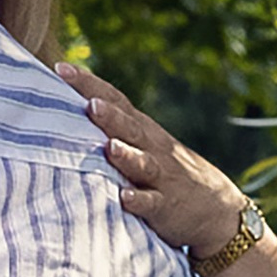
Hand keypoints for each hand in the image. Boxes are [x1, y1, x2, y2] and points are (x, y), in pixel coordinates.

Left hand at [59, 63, 255, 264]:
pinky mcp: (166, 206)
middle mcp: (151, 147)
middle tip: (90, 103)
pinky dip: (139, 200)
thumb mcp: (142, 144)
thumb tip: (60, 109)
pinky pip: (152, 203)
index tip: (61, 68)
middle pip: (128, 126)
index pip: (114, 100)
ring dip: (126, 155)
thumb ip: (110, 128)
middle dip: (109, 115)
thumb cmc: (164, 170)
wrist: (216, 208)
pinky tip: (126, 198)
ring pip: (142, 163)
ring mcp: (160, 176)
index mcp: (141, 129)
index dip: (89, 83)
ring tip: (110, 147)